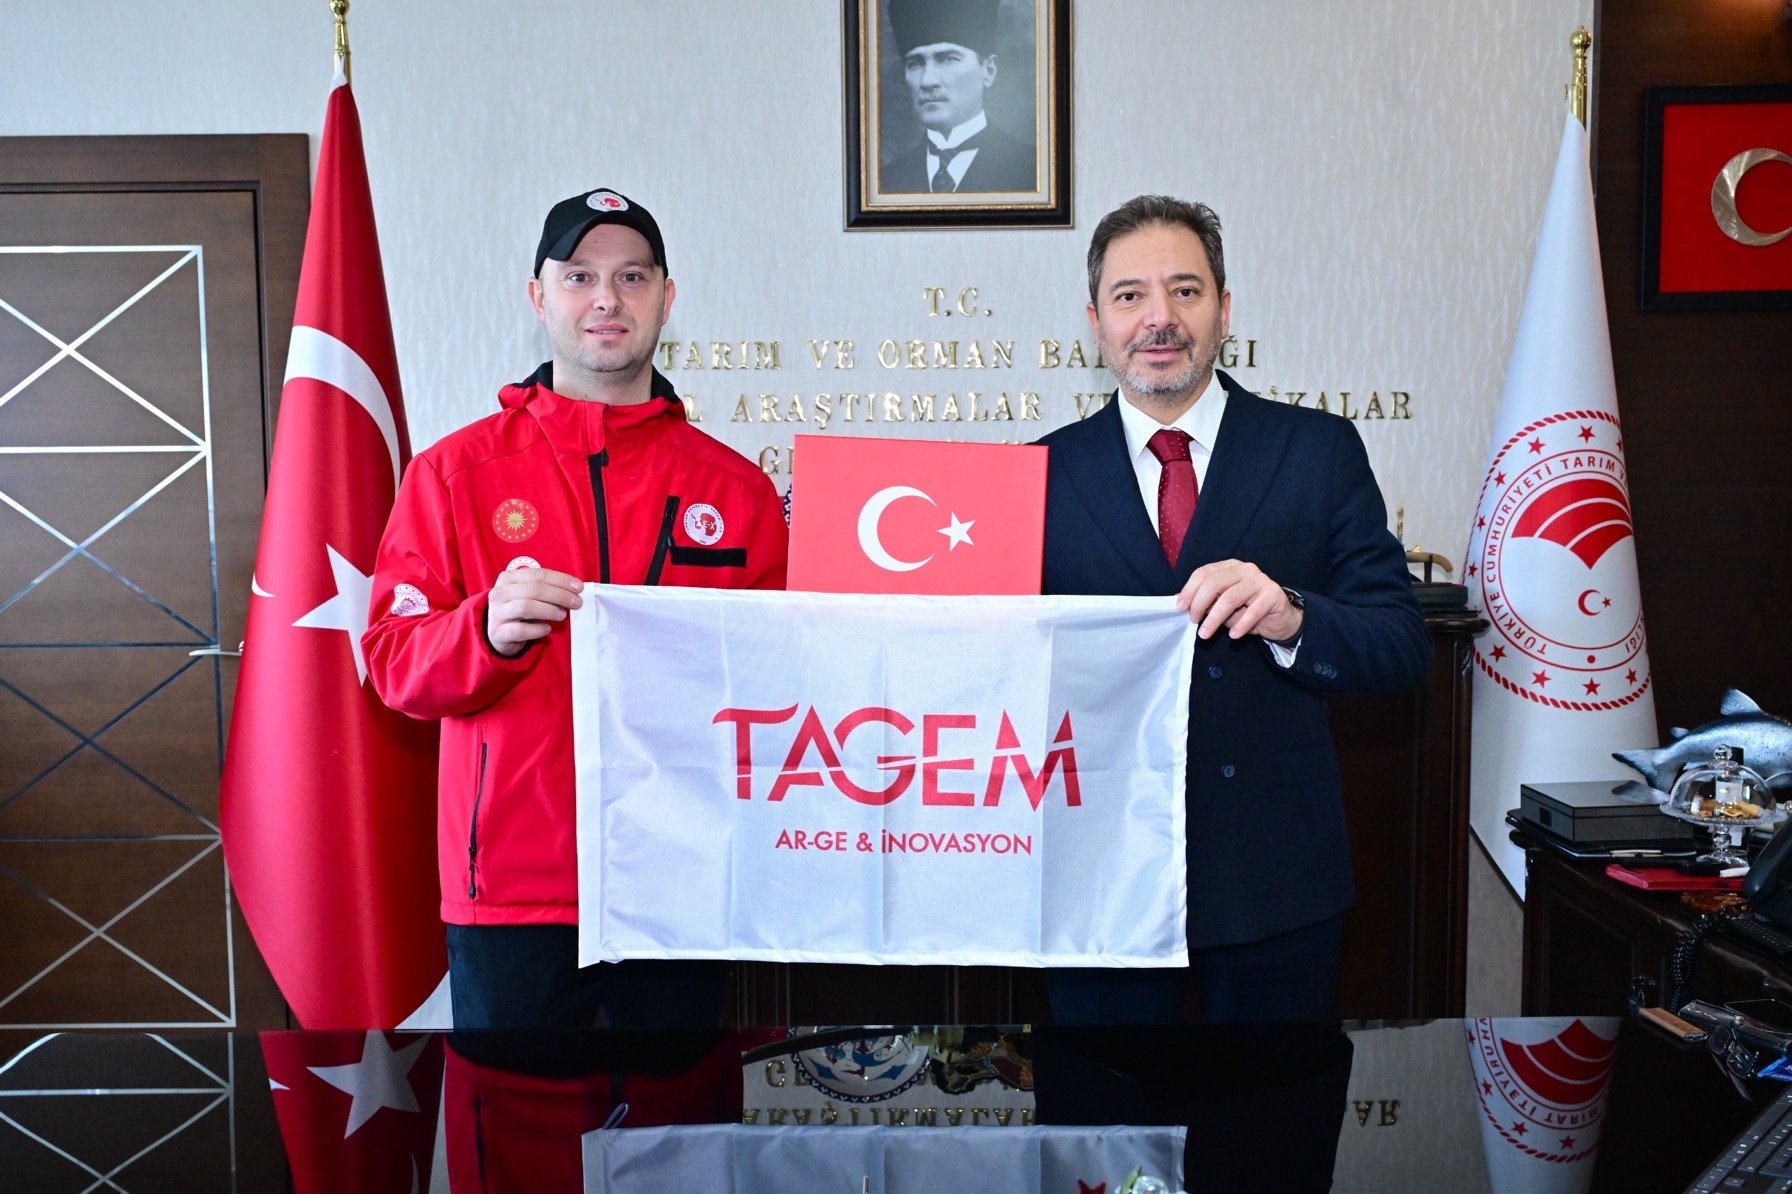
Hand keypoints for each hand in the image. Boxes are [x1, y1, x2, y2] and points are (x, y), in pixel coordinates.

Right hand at [486, 567, 582, 656]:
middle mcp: (500, 593)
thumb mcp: (529, 595)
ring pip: (526, 607)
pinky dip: (537, 629)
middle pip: (533, 589)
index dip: (561, 580)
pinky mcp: (498, 633)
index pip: (538, 574)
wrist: (499, 634)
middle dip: (559, 595)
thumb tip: (574, 591)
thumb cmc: (519, 610)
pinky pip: (520, 630)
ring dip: (549, 610)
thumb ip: (547, 590)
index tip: (579, 587)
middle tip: (576, 603)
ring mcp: (497, 613)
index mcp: (508, 578)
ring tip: (562, 615)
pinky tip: (547, 629)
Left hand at [1175, 559, 1302, 642]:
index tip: (1180, 608)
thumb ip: (1206, 601)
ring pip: (1230, 597)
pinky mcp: (1273, 594)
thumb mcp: (1222, 605)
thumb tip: (1182, 603)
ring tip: (1205, 634)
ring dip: (1215, 618)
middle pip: (1214, 583)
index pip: (1204, 573)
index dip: (1190, 590)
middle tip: (1193, 621)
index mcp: (1229, 567)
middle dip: (1199, 604)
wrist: (1278, 619)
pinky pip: (1253, 611)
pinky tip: (1234, 636)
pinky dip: (1241, 625)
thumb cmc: (1247, 610)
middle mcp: (1244, 569)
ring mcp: (1260, 580)